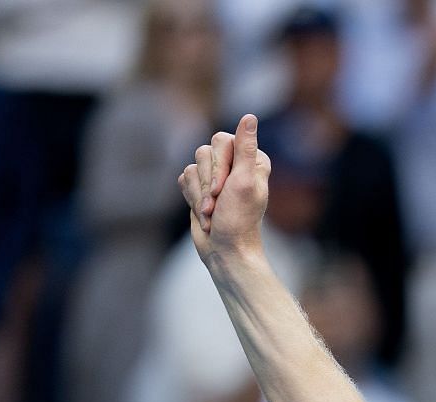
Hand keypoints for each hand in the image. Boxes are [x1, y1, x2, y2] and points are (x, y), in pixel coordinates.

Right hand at [179, 114, 272, 262]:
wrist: (224, 250)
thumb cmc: (238, 220)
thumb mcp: (243, 182)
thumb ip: (245, 148)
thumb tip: (249, 116)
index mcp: (252, 160)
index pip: (222, 141)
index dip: (218, 166)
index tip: (224, 190)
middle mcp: (235, 164)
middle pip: (204, 152)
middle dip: (207, 182)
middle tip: (216, 205)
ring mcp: (216, 176)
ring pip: (192, 166)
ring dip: (198, 194)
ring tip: (211, 213)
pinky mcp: (200, 187)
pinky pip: (184, 178)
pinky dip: (191, 197)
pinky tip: (203, 213)